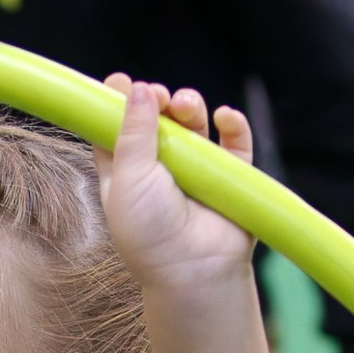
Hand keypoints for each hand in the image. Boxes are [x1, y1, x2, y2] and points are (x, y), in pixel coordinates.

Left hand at [100, 77, 256, 301]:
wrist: (193, 270)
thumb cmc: (150, 231)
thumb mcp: (128, 177)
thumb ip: (132, 132)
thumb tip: (136, 87)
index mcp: (125, 171)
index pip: (118, 127)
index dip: (121, 102)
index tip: (123, 83)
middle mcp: (159, 168)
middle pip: (158, 119)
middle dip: (160, 101)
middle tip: (160, 97)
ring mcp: (196, 171)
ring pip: (195, 124)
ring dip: (191, 107)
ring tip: (187, 106)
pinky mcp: (229, 176)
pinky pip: (235, 142)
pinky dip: (233, 124)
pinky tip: (224, 116)